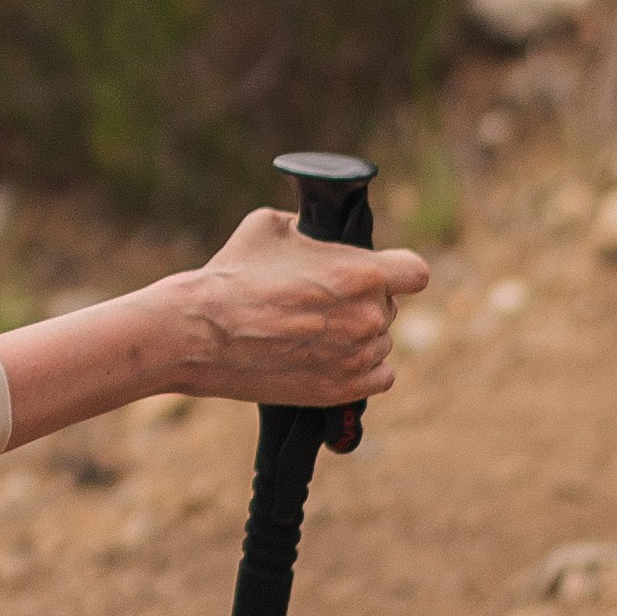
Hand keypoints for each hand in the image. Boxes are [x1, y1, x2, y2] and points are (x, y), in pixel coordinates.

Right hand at [162, 206, 430, 406]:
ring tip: (314, 330)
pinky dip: (360, 367)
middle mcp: (368, 316)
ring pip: (380, 342)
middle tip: (323, 301)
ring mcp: (358, 356)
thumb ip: (310, 230)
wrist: (200, 332)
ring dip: (358, 335)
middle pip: (389, 306)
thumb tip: (317, 234)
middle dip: (363, 301)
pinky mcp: (343, 389)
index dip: (398, 270)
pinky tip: (330, 356)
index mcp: (361, 272)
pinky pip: (378, 377)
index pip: (415, 272)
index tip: (381, 273)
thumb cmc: (232, 274)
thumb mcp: (270, 226)